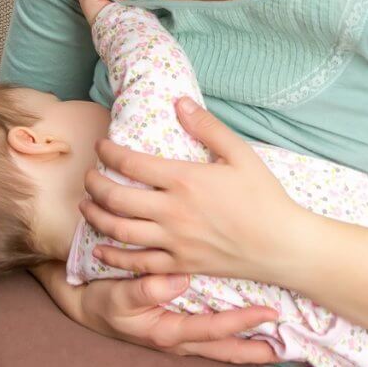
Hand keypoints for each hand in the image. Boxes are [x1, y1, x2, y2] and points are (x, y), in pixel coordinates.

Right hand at [27, 260, 280, 363]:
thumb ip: (145, 288)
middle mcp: (178, 337)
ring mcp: (178, 333)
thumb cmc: (101, 299)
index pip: (214, 330)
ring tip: (275, 337)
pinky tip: (245, 320)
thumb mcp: (118, 296)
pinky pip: (209, 331)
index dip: (243, 324)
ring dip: (246, 341)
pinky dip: (229, 330)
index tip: (269, 314)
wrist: (82, 301)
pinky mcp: (176, 323)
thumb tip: (179, 280)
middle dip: (254, 348)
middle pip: (224, 347)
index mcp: (168, 332)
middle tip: (286, 345)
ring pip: (219, 342)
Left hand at [81, 97, 306, 282]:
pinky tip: (100, 249)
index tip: (101, 146)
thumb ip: (208, 127)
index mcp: (185, 179)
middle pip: (115, 197)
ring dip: (95, 217)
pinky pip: (137, 264)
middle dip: (94, 185)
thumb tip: (180, 102)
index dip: (108, 152)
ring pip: (119, 230)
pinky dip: (113, 257)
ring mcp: (174, 241)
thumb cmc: (264, 196)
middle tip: (88, 176)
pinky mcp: (179, 264)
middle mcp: (173, 211)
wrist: (281, 245)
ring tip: (86, 205)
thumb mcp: (240, 153)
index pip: (131, 163)